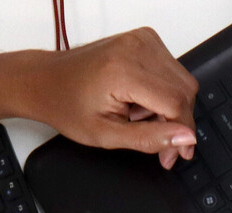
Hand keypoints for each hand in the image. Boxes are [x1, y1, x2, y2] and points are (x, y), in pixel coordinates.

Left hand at [25, 28, 198, 168]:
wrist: (47, 80)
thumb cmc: (67, 105)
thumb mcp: (106, 135)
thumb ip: (149, 139)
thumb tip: (185, 139)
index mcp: (124, 71)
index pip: (177, 103)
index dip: (181, 134)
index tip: (176, 155)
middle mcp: (137, 48)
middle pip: (185, 90)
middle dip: (177, 122)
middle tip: (158, 144)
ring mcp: (142, 39)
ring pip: (182, 81)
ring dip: (169, 106)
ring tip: (138, 117)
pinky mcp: (145, 38)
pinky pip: (172, 70)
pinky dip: (162, 91)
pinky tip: (140, 101)